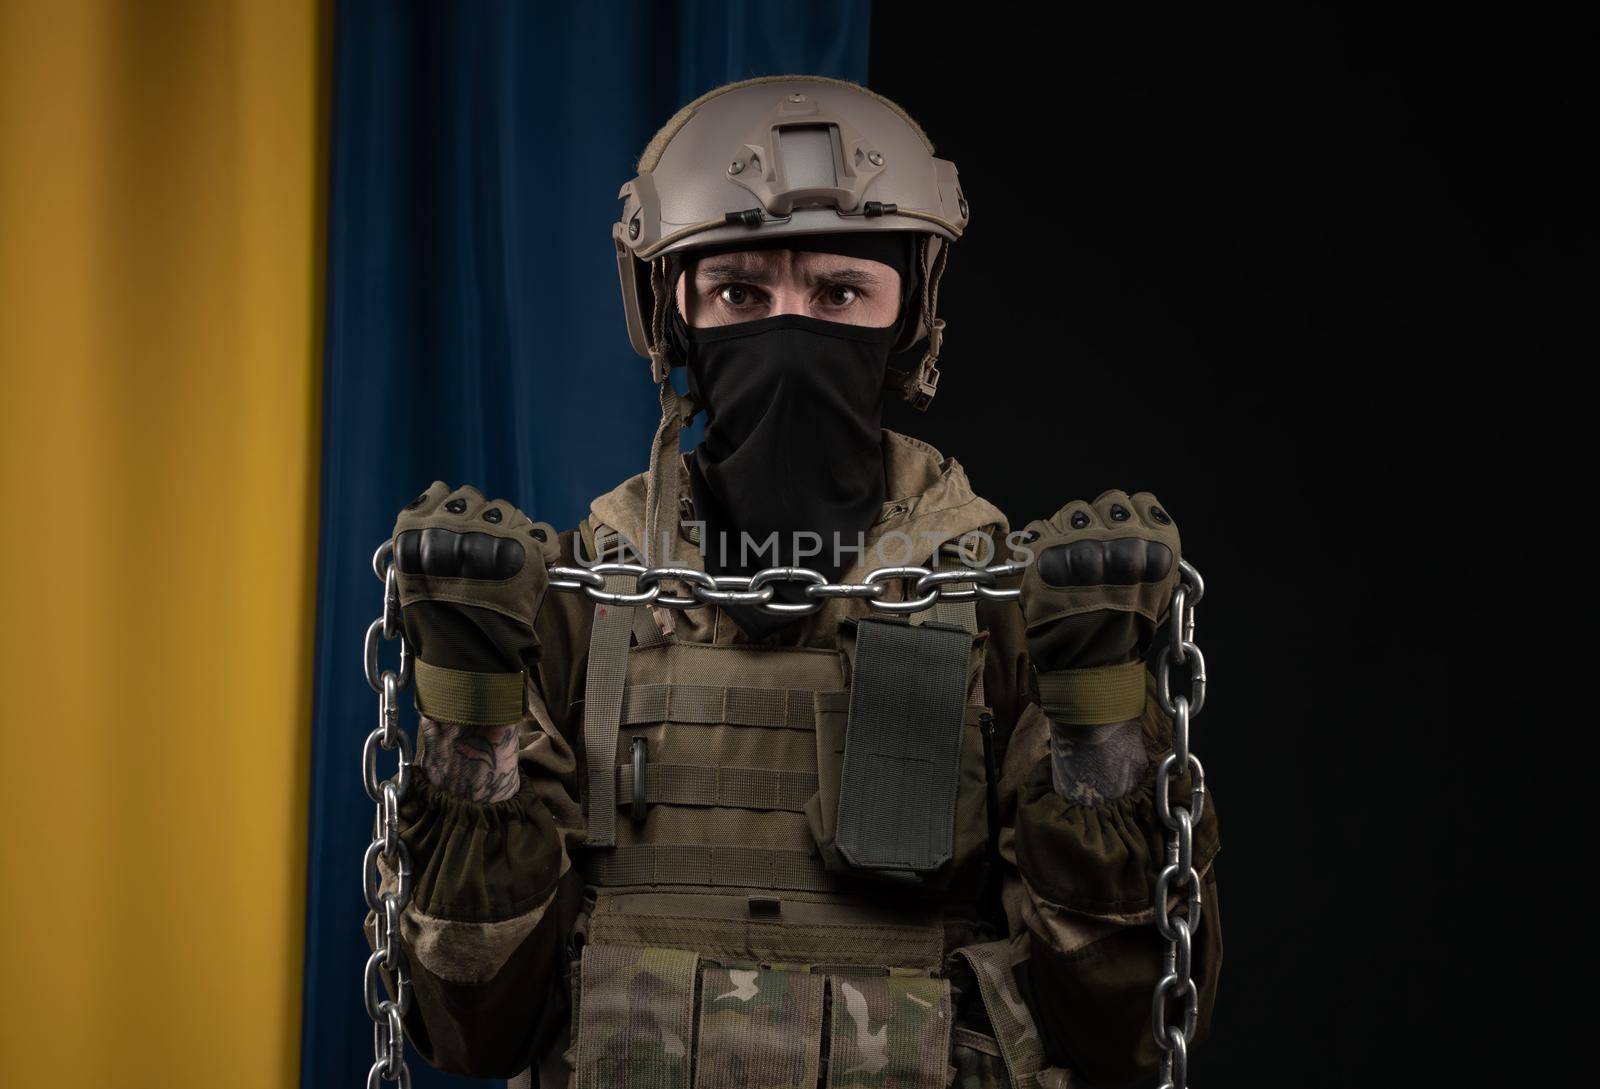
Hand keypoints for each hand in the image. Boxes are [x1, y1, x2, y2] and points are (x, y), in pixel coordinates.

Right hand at [391, 482, 552, 725]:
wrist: (465, 657)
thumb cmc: (437, 624)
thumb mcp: (412, 577)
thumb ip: (427, 539)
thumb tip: (446, 505)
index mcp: (418, 527)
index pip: (446, 493)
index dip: (457, 513)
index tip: (461, 534)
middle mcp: (453, 523)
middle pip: (479, 500)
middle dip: (483, 521)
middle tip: (484, 555)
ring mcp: (490, 533)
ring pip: (509, 511)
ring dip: (510, 530)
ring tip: (505, 565)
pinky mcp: (525, 548)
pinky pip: (541, 531)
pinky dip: (541, 545)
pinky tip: (532, 562)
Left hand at [1017, 489, 1179, 672]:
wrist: (1091, 663)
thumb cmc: (1125, 632)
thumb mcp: (1159, 591)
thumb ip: (1151, 552)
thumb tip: (1137, 529)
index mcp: (1158, 544)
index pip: (1140, 502)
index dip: (1126, 518)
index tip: (1118, 535)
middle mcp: (1124, 537)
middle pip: (1106, 502)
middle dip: (1098, 523)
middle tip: (1091, 552)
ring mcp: (1084, 541)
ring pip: (1072, 511)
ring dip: (1068, 532)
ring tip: (1068, 564)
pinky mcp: (1047, 550)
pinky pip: (1038, 527)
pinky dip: (1038, 545)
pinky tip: (1047, 568)